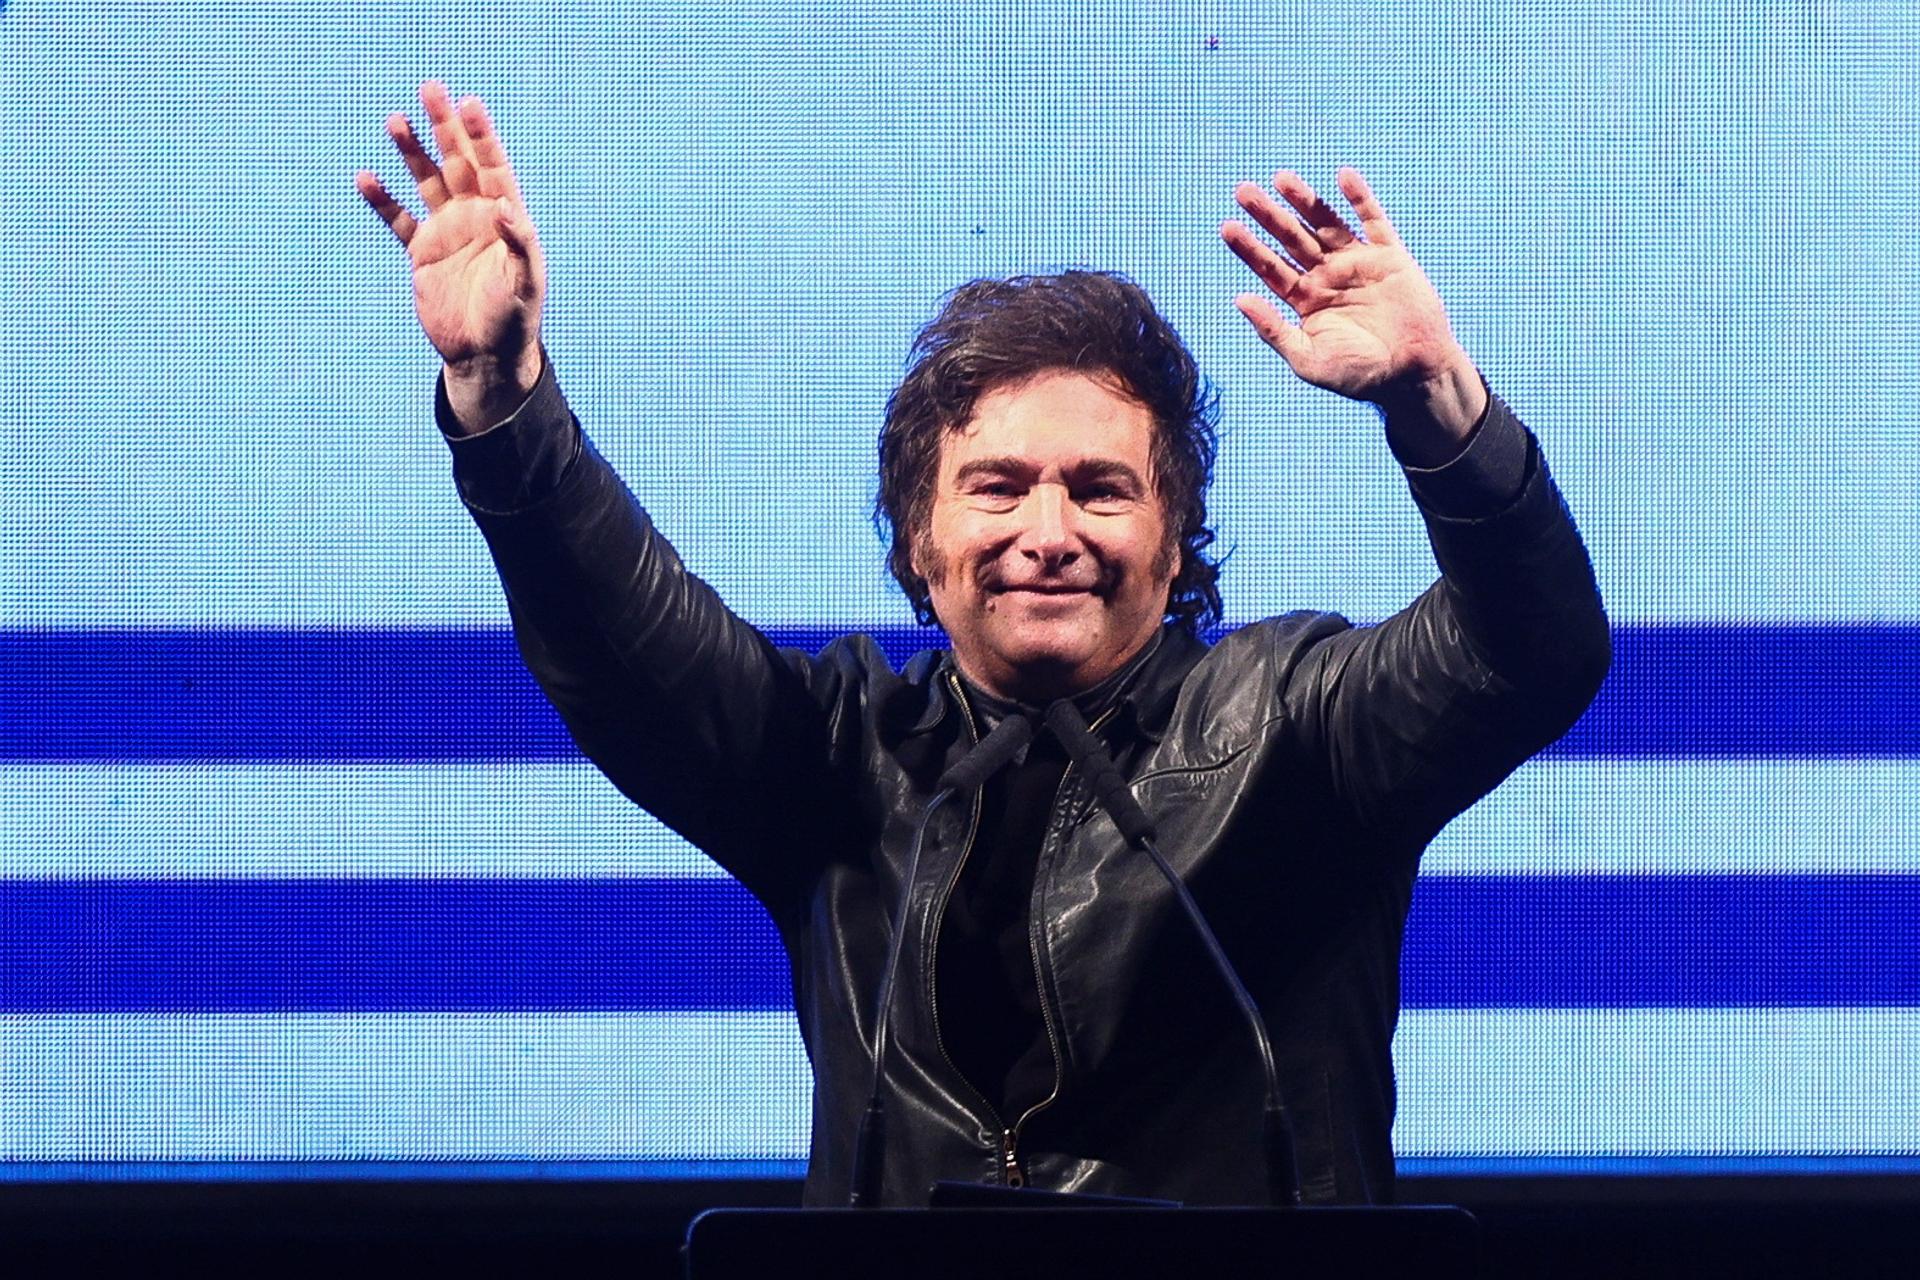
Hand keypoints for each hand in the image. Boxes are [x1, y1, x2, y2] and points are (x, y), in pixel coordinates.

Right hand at [356, 82, 545, 430]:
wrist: (484, 356)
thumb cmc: (513, 320)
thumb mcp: (525, 284)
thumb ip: (521, 245)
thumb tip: (509, 209)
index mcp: (505, 218)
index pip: (492, 166)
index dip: (481, 135)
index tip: (469, 102)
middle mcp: (475, 218)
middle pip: (458, 162)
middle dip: (444, 127)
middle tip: (430, 88)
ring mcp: (447, 233)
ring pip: (427, 182)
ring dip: (412, 152)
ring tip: (394, 120)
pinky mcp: (423, 254)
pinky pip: (399, 220)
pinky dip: (383, 200)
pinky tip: (366, 178)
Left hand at [1221, 168, 1484, 453]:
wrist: (1412, 374)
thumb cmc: (1359, 375)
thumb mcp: (1308, 359)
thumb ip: (1274, 330)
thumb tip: (1240, 299)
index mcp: (1306, 301)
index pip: (1271, 268)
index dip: (1249, 248)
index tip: (1226, 228)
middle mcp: (1328, 278)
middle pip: (1291, 239)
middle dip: (1268, 216)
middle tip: (1243, 191)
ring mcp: (1358, 264)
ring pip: (1325, 224)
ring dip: (1304, 200)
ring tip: (1281, 178)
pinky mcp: (1390, 257)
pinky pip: (1373, 220)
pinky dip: (1360, 198)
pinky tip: (1343, 176)